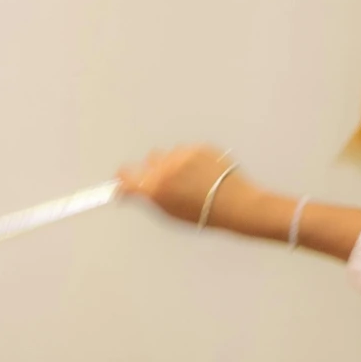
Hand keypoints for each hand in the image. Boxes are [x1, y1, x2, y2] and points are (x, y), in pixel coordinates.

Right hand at [116, 144, 246, 224]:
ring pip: (170, 154)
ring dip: (174, 164)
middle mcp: (165, 168)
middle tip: (171, 183)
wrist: (236, 205)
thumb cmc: (204, 214)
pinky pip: (187, 151)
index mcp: (155, 187)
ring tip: (193, 180)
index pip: (126, 175)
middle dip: (156, 170)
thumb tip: (133, 189)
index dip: (124, 178)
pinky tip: (204, 174)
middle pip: (150, 161)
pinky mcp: (198, 147)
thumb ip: (150, 198)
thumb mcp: (171, 213)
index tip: (124, 180)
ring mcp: (182, 155)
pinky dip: (191, 160)